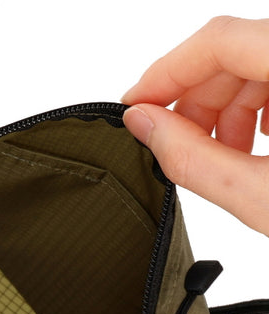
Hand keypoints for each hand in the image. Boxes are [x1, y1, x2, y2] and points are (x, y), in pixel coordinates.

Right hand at [121, 16, 268, 235]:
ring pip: (255, 62)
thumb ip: (193, 159)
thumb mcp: (263, 196)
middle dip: (193, 101)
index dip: (164, 73)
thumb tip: (142, 125)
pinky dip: (255, 106)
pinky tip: (254, 144)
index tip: (133, 106)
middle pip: (234, 52)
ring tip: (220, 156)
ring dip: (224, 109)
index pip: (219, 41)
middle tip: (173, 146)